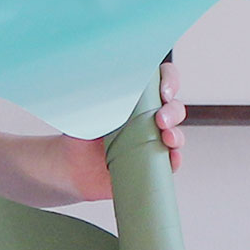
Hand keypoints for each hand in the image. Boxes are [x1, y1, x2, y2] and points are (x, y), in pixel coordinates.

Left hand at [56, 59, 185, 199]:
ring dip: (177, 135)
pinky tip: (171, 158)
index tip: (163, 92)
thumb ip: (97, 98)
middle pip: (174, 107)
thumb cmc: (79, 136)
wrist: (73, 170)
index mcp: (135, 98)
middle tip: (160, 119)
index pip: (161, 79)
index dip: (170, 80)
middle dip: (173, 111)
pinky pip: (172, 161)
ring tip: (166, 139)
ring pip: (176, 133)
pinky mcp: (152, 164)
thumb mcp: (85, 112)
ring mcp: (152, 141)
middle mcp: (147, 118)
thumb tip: (105, 86)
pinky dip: (175, 159)